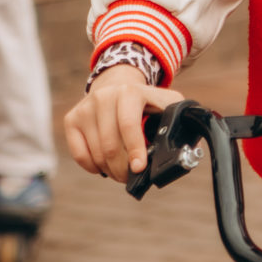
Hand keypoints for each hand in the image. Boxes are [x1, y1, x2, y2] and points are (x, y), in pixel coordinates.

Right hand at [63, 64, 183, 181]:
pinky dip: (93, 167)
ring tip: (121, 171)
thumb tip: (189, 150)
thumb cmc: (147, 102)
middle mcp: (104, 97)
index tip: (139, 169)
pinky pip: (79, 155)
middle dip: (122, 169)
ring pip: (95, 153)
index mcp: (130, 92)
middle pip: (109, 145)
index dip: (134, 150)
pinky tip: (104, 165)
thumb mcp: (167, 103)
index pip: (128, 126)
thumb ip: (180, 121)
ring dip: (110, 170)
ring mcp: (85, 108)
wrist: (117, 84)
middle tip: (131, 176)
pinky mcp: (72, 119)